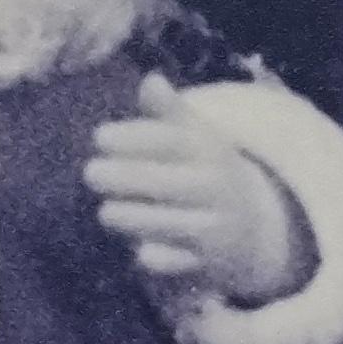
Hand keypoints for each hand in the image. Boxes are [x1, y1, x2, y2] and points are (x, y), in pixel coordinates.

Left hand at [85, 74, 298, 301]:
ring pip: (167, 223)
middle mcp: (216, 188)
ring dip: (130, 217)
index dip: (135, 138)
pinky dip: (153, 255)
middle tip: (90, 173)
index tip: (99, 137)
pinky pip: (174, 261)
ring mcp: (213, 227)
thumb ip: (169, 113)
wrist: (252, 229)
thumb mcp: (196, 140)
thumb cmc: (207, 174)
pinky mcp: (205, 263)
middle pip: (167, 182)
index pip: (173, 141)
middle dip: (125, 178)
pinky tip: (136, 248)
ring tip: (106, 211)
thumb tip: (150, 80)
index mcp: (213, 152)